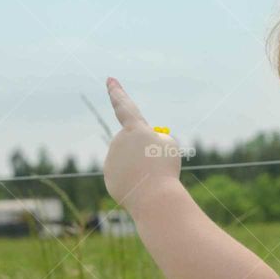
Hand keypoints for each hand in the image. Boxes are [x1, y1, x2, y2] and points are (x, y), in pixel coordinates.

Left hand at [102, 76, 181, 214]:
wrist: (154, 198)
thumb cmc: (165, 169)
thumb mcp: (170, 147)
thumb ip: (154, 141)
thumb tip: (138, 150)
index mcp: (134, 129)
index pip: (124, 106)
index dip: (117, 92)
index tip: (109, 79)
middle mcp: (119, 141)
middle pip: (134, 144)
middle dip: (145, 153)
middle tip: (157, 165)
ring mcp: (111, 160)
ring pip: (129, 162)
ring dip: (141, 168)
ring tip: (150, 177)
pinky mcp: (109, 178)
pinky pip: (124, 177)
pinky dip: (134, 182)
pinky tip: (141, 188)